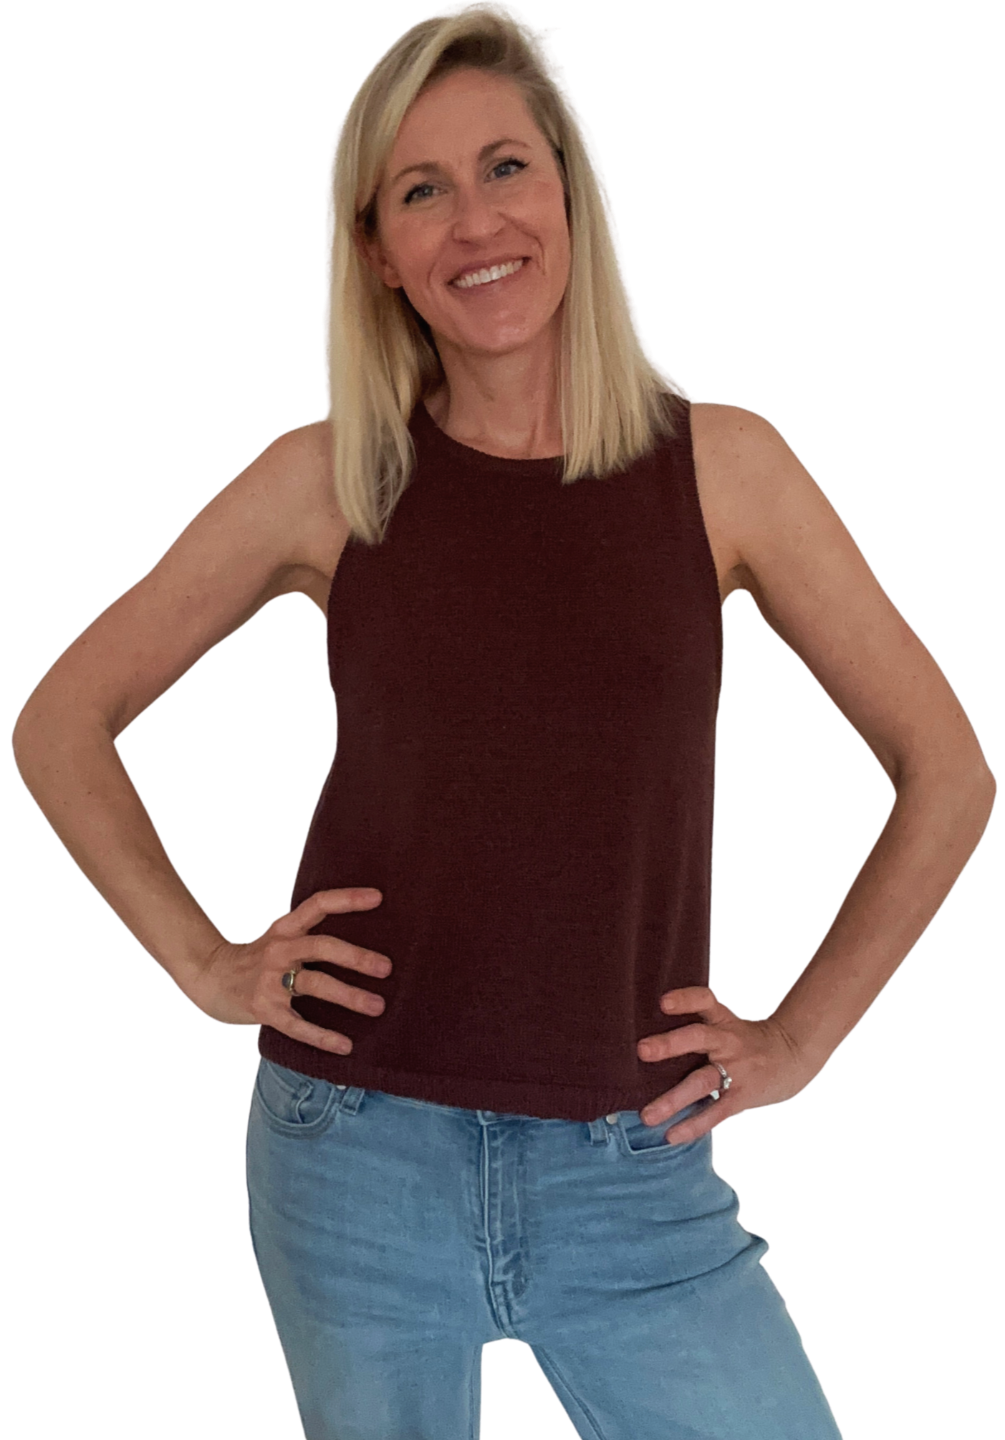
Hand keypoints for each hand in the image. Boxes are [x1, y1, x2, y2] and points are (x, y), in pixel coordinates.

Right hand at [180, 887, 391, 1052]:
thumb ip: (310, 933)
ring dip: (349, 996)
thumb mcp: (280, 936)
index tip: (379, 897)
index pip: (318, 904)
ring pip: (315, 984)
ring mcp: (270, 979)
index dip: (348, 898)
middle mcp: (279, 949)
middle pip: (322, 946)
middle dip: (356, 957)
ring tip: (378, 1006)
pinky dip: (323, 1037)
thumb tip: (362, 933)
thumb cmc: (257, 958)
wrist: (209, 978)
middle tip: (387, 968)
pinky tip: (346, 1046)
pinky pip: (297, 1025)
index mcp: (286, 928)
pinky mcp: (264, 1009)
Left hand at [636, 986, 821, 1142]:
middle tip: (641, 1050)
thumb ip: (697, 1026)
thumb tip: (647, 1039)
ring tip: (647, 1116)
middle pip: (698, 1038)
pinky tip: (670, 1136)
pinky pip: (715, 1111)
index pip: (704, 1000)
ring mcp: (735, 1070)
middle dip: (670, 1044)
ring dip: (673, 1099)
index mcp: (722, 1021)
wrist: (792, 1054)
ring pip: (701, 1082)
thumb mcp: (727, 1024)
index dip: (684, 999)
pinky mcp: (742, 1095)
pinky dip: (692, 1125)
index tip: (662, 1002)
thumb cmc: (747, 1040)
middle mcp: (727, 1042)